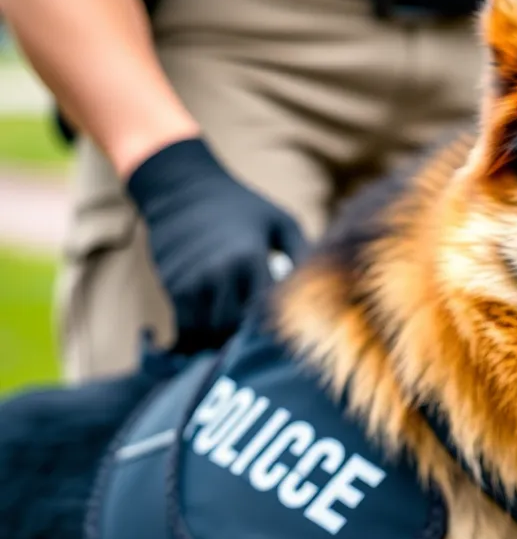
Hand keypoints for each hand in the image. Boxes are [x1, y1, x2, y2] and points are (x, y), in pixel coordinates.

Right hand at [126, 139, 306, 351]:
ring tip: (236, 349)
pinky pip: (184, 329)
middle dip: (247, 343)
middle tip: (261, 350)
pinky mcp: (172, 288)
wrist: (182, 189)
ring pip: (208, 334)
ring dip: (221, 345)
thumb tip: (321, 285)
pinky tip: (208, 342)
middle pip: (235, 329)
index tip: (288, 338)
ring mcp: (191, 283)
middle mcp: (218, 274)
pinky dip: (196, 341)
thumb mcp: (280, 220)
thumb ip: (301, 252)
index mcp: (249, 257)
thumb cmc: (240, 205)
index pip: (266, 311)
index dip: (277, 330)